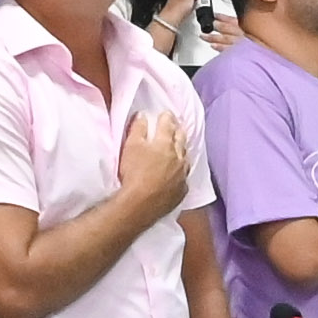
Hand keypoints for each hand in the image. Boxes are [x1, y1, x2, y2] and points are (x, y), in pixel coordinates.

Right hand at [112, 107, 195, 226]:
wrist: (140, 203)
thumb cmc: (133, 172)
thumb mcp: (131, 146)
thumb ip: (138, 129)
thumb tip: (143, 115)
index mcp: (165, 143)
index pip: (168, 125)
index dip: (166, 118)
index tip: (166, 113)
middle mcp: (178, 157)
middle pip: (181, 139)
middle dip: (178, 131)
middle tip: (176, 126)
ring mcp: (182, 174)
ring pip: (186, 158)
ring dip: (183, 150)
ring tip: (180, 147)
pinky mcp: (182, 190)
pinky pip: (184, 177)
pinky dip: (182, 171)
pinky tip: (180, 172)